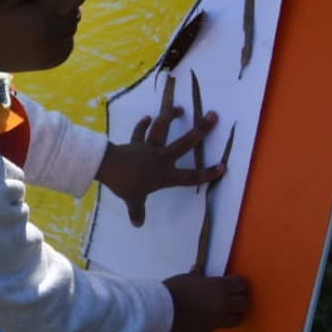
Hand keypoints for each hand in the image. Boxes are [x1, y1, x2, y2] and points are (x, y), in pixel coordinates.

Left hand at [96, 106, 224, 226]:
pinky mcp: (135, 143)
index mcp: (165, 175)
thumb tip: (137, 223)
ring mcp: (148, 148)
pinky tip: (147, 117)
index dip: (207, 173)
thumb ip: (137, 211)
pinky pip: (140, 132)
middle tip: (212, 115)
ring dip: (170, 117)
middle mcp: (161, 158)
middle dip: (200, 129)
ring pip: (162, 129)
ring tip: (179, 108)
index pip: (190, 177)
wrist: (108, 166)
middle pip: (184, 142)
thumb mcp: (133, 200)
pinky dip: (143, 125)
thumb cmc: (125, 184)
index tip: (223, 166)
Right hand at [164, 272, 249, 331]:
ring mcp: (217, 320)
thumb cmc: (176, 288)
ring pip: (236, 319)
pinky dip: (213, 322)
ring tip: (224, 310)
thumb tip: (198, 270)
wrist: (162, 310)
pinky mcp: (207, 331)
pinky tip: (204, 318)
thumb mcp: (188, 277)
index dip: (239, 283)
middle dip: (240, 299)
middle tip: (232, 297)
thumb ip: (198, 275)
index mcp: (220, 288)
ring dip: (232, 314)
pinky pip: (217, 326)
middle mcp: (223, 305)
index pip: (241, 285)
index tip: (234, 283)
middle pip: (244, 304)